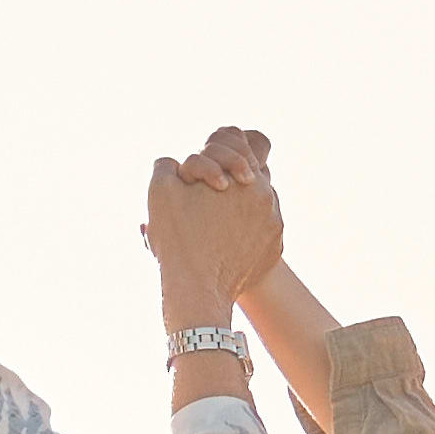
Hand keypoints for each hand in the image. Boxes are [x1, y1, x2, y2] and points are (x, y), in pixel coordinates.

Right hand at [143, 124, 282, 323]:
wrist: (198, 292)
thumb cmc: (179, 239)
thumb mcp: (161, 190)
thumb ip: (167, 165)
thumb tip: (173, 163)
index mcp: (248, 176)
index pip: (239, 141)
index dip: (215, 151)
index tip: (203, 171)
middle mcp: (269, 197)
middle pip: (248, 171)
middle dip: (227, 177)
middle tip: (206, 193)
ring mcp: (274, 225)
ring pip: (254, 201)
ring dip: (236, 204)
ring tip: (211, 222)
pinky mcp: (273, 249)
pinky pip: (259, 229)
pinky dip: (243, 231)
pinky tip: (222, 241)